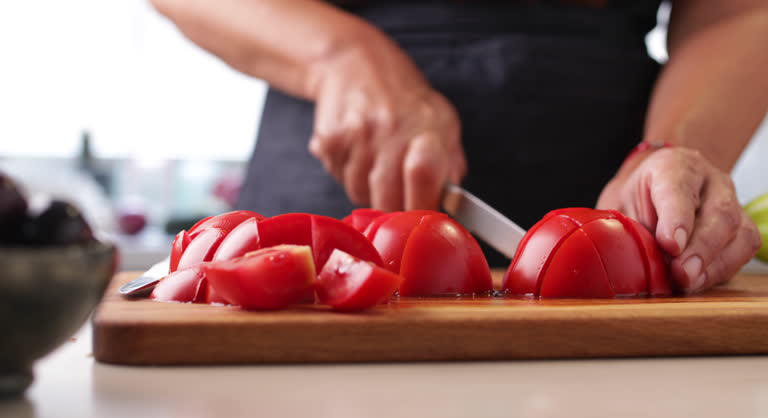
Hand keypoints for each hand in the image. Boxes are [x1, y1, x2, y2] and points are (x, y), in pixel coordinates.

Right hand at [305, 25, 465, 211]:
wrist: (355, 63)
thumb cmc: (405, 101)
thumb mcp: (442, 122)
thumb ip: (450, 166)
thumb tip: (450, 209)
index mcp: (428, 127)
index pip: (423, 174)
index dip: (421, 207)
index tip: (422, 218)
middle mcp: (391, 129)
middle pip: (388, 199)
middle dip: (393, 210)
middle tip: (399, 196)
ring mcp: (357, 135)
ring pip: (360, 194)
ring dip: (368, 190)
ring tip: (375, 162)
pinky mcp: (329, 140)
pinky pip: (338, 178)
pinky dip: (346, 174)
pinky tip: (355, 152)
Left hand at [597, 147, 761, 293]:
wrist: (655, 189)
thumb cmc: (637, 198)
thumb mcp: (620, 203)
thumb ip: (620, 225)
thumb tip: (611, 256)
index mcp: (672, 166)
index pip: (679, 188)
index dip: (677, 219)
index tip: (670, 245)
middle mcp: (709, 181)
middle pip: (718, 213)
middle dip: (701, 247)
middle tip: (682, 273)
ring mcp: (731, 202)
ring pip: (737, 232)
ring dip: (714, 263)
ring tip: (690, 282)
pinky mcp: (741, 228)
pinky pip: (743, 249)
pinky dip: (722, 269)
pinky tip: (700, 282)